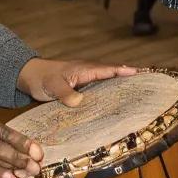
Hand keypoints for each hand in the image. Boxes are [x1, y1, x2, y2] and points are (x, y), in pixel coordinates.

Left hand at [18, 58, 137, 107]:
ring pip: (106, 85)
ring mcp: (85, 83)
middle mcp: (88, 74)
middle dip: (128, 79)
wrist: (29, 77)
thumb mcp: (53, 86)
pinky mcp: (80, 91)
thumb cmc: (42, 78)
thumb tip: (79, 102)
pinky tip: (113, 108)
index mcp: (85, 69)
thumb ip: (65, 93)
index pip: (108, 69)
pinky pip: (98, 93)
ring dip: (119, 89)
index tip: (140, 73)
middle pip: (112, 76)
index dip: (124, 71)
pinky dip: (107, 97)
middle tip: (147, 87)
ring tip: (137, 99)